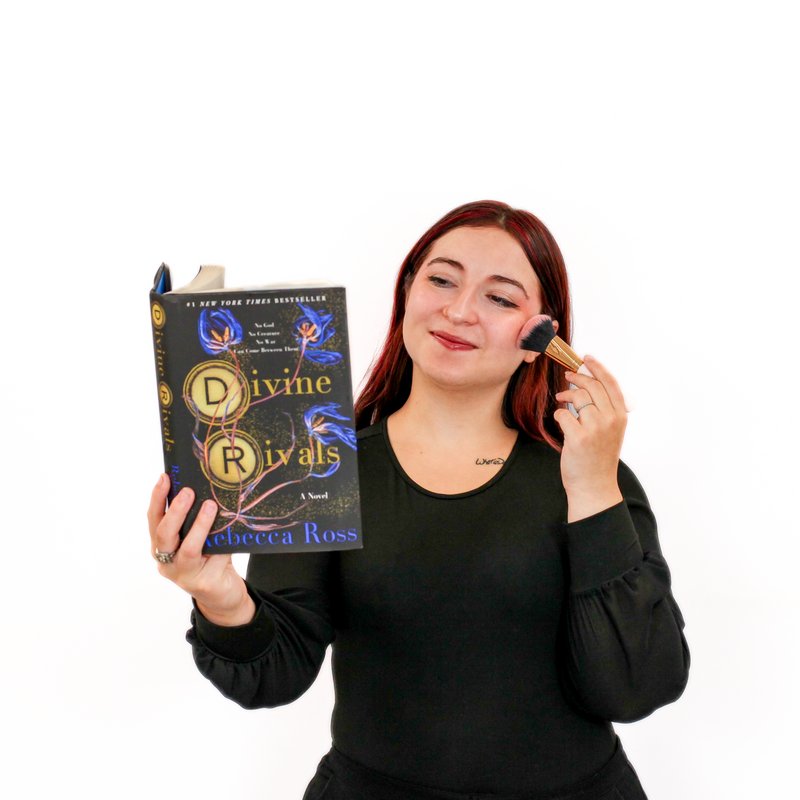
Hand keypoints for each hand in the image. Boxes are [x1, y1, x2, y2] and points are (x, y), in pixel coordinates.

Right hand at [147, 475, 255, 625]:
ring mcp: (182, 574)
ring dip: (198, 525)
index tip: (165, 477)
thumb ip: (197, 519)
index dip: (158, 498)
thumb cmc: (210, 557)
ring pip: (186, 548)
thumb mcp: (200, 536)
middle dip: (175, 511)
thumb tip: (207, 488)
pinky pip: (211, 559)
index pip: (154, 519)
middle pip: (163, 534)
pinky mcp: (202, 583)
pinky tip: (228, 531)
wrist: (222, 592)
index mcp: (161, 545)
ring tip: (209, 505)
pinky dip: (219, 544)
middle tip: (187, 491)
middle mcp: (166, 560)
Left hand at [553, 355, 626, 520]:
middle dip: (577, 377)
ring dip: (566, 396)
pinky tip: (561, 421)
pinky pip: (563, 413)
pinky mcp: (579, 437)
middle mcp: (611, 420)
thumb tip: (587, 385)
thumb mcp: (611, 432)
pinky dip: (559, 414)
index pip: (610, 384)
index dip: (598, 368)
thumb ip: (604, 410)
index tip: (586, 358)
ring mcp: (595, 428)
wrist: (594, 486)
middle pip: (592, 386)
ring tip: (561, 400)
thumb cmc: (599, 458)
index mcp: (620, 416)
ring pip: (577, 397)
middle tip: (567, 376)